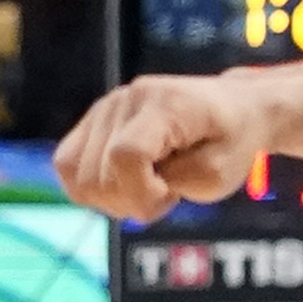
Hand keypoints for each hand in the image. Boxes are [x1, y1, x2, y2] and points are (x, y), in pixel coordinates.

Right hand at [53, 74, 276, 222]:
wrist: (235, 108)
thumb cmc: (234, 141)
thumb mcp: (222, 173)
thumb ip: (179, 182)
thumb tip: (132, 185)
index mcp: (165, 105)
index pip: (126, 156)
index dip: (142, 192)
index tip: (171, 196)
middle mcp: (126, 100)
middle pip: (96, 173)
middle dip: (130, 201)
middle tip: (166, 194)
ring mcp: (104, 107)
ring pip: (74, 173)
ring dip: (112, 197)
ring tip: (148, 188)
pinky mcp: (93, 120)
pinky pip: (67, 165)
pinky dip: (93, 187)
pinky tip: (128, 184)